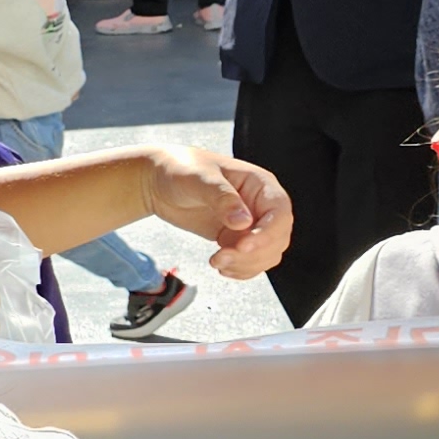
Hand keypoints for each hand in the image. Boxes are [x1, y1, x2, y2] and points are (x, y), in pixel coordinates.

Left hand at [138, 145, 289, 277]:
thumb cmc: (180, 169)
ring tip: (216, 262)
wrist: (158, 181)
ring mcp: (249, 224)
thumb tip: (244, 223)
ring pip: (266, 254)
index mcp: (260, 185)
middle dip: (253, 254)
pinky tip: (221, 267)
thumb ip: (222, 198)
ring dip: (245, 265)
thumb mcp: (199, 178)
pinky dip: (240, 269)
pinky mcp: (235, 237)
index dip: (267, 234)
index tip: (243, 246)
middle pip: (277, 239)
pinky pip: (251, 260)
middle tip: (221, 258)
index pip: (280, 213)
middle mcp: (260, 205)